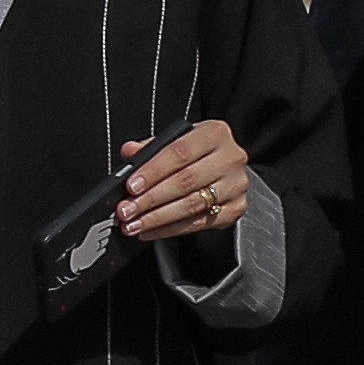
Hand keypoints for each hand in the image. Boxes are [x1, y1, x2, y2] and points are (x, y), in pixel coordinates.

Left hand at [116, 120, 253, 243]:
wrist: (227, 169)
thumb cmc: (198, 153)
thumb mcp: (177, 141)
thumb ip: (152, 146)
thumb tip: (130, 152)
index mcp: (214, 133)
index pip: (180, 152)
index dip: (153, 171)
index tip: (131, 186)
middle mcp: (230, 158)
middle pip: (185, 181)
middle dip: (151, 199)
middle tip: (126, 210)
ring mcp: (236, 185)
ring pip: (192, 205)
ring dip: (157, 218)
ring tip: (134, 224)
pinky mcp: (236, 208)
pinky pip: (199, 223)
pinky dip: (170, 230)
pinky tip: (151, 231)